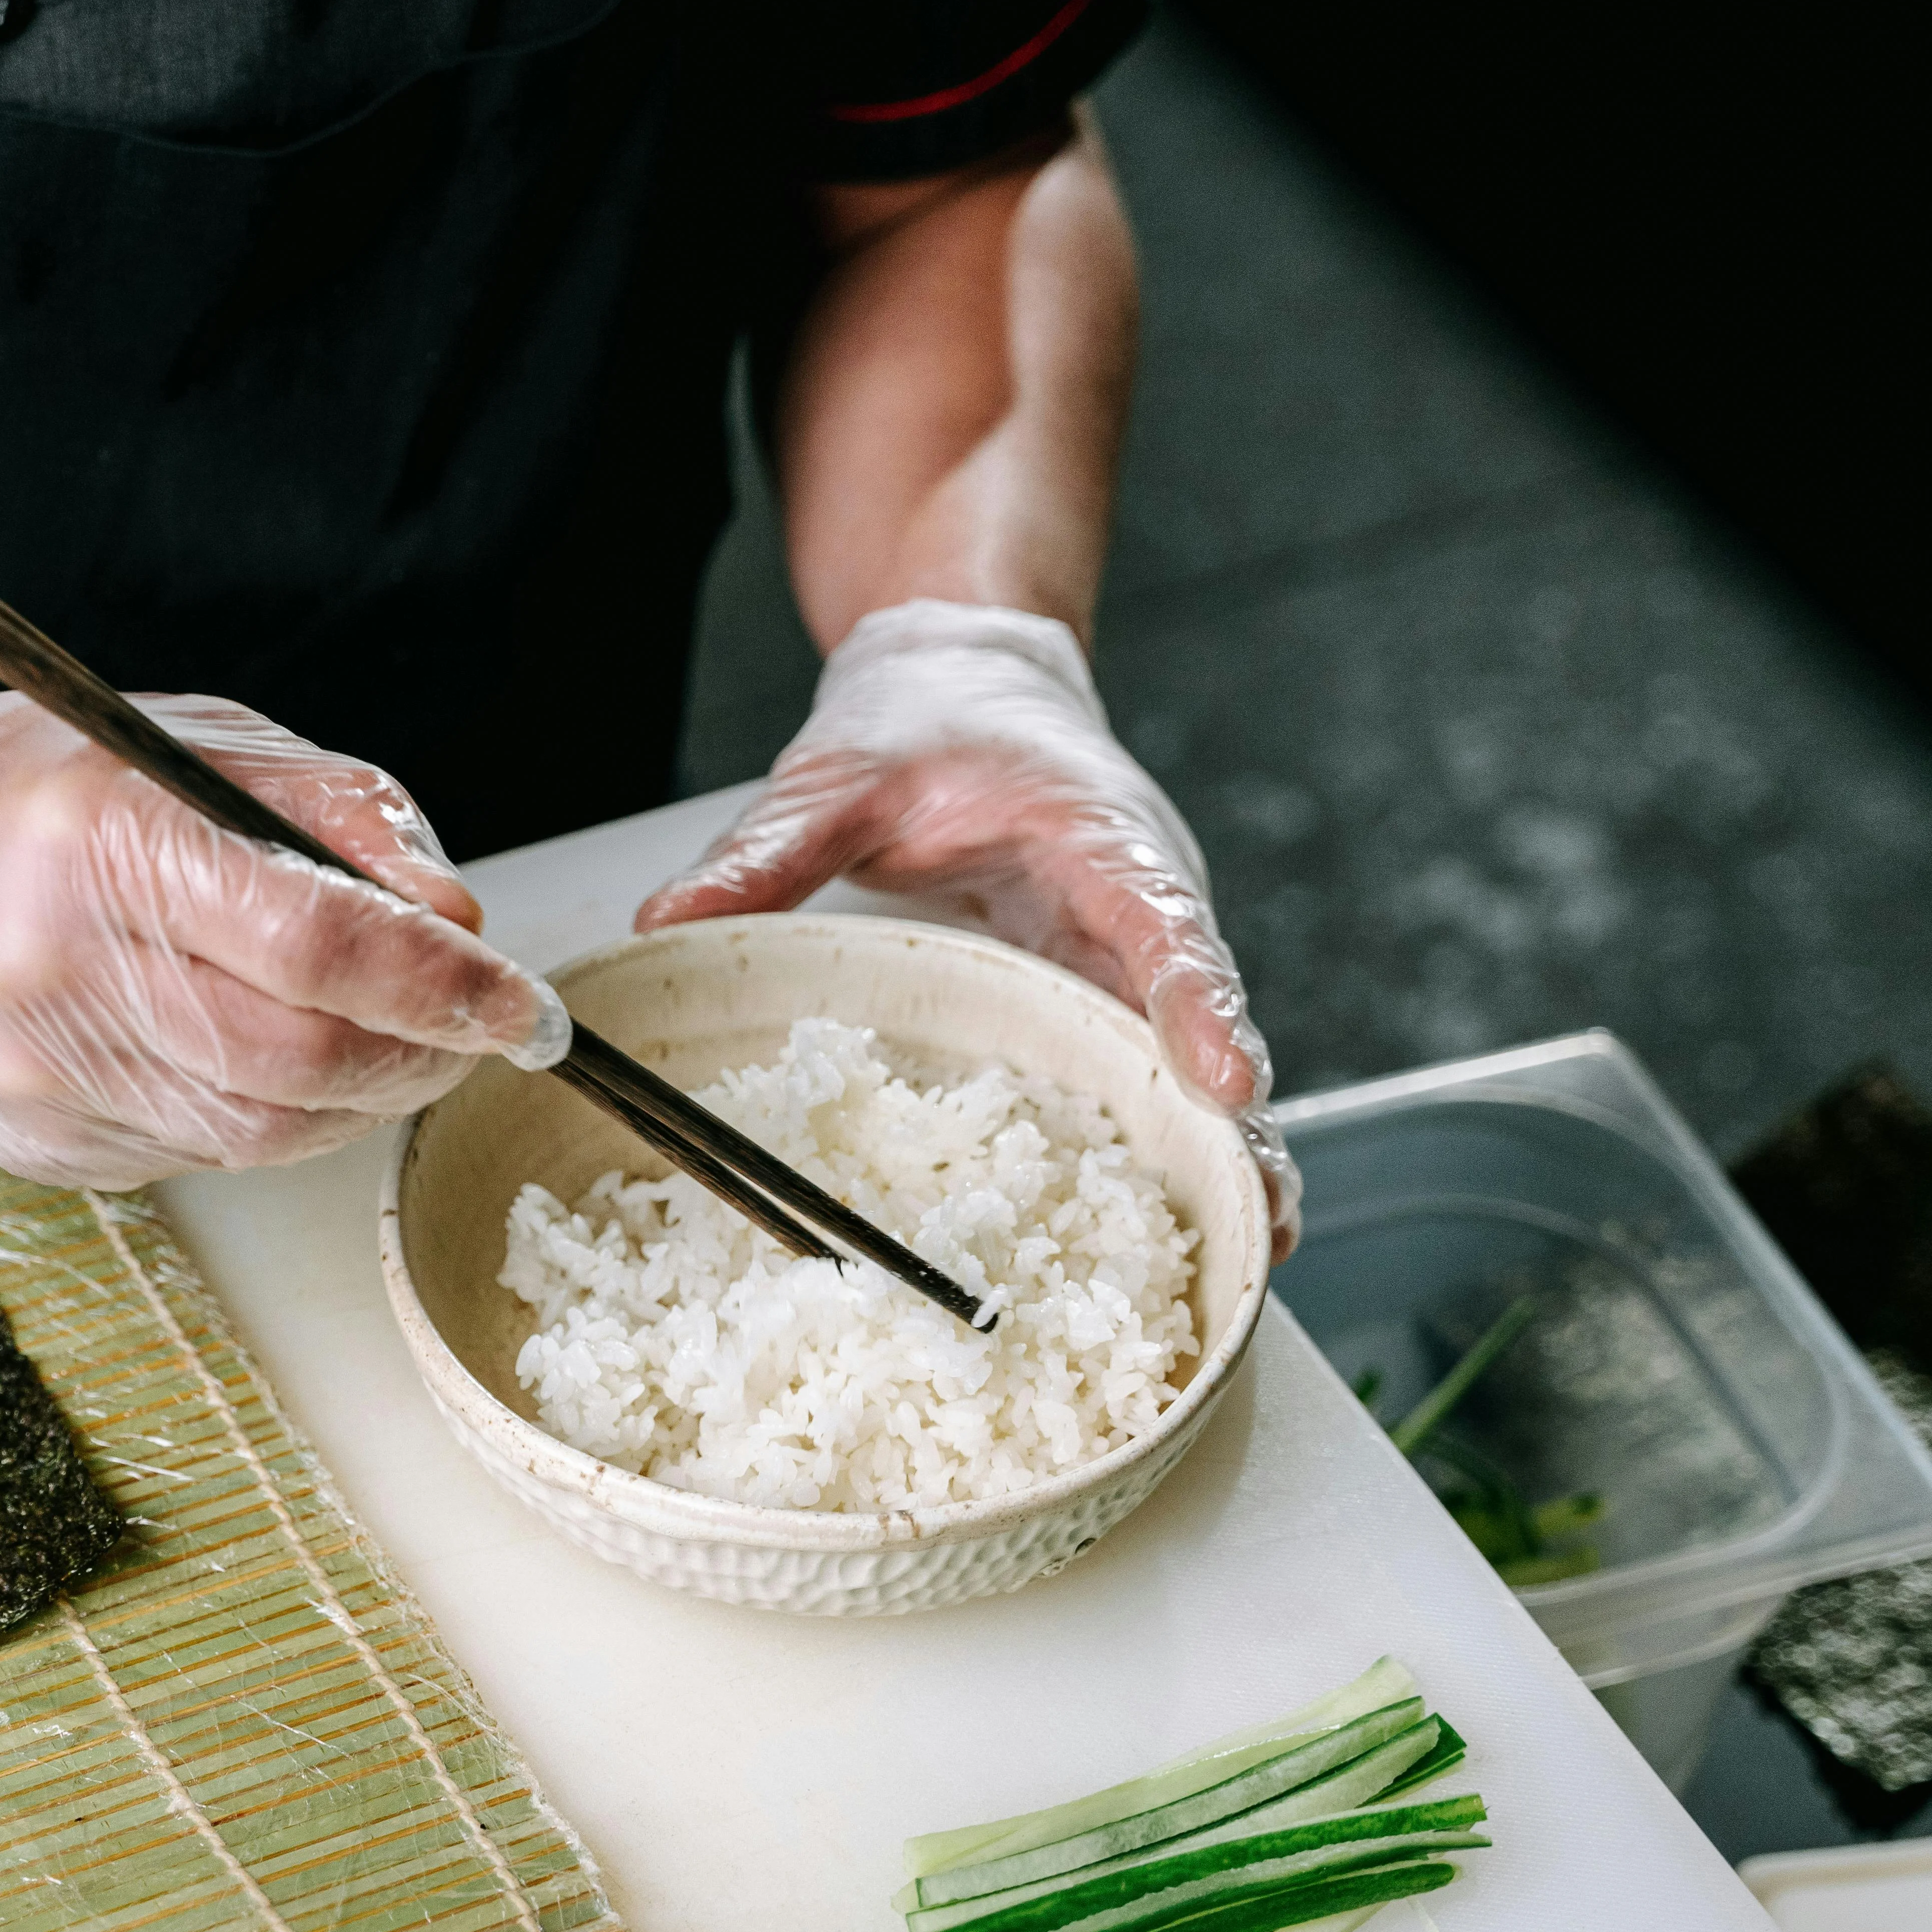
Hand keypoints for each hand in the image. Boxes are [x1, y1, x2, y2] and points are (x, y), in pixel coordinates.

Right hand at [0, 692, 569, 1189]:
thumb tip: (457, 921)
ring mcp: (42, 1072)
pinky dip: (279, 1116)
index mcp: (97, 839)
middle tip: (477, 1024)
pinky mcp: (45, 1144)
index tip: (520, 1001)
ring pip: (271, 1129)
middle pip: (305, 1058)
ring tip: (389, 1037)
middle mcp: (55, 966)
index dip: (444, 985)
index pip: (316, 939)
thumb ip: (341, 819)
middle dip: (424, 1052)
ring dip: (365, 1093)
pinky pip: (210, 1152)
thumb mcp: (202, 744)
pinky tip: (270, 1056)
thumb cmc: (40, 793)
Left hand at [638, 601, 1301, 1248]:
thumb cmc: (925, 721)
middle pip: (1208, 1020)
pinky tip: (1187, 1233)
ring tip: (1253, 1252)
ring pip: (1198, 1064)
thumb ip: (771, 848)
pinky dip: (1176, 1148)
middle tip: (1261, 1218)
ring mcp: (1132, 960)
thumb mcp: (836, 775)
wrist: (971, 679)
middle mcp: (1141, 906)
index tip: (1224, 1075)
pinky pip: (1150, 1076)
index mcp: (1101, 838)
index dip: (1197, 1004)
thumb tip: (670, 920)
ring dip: (1227, 1155)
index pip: (1163, 922)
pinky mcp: (1107, 997)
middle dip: (1239, 1122)